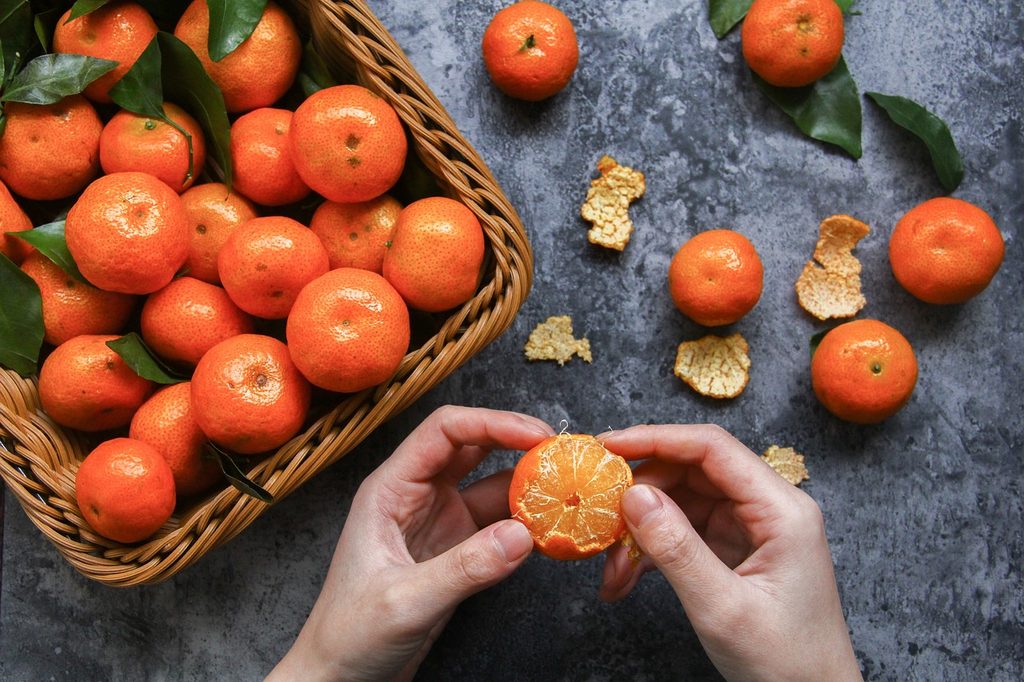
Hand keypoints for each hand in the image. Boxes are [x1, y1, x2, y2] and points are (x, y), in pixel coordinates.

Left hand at [268, 405, 552, 681]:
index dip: (493, 423)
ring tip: (566, 491)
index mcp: (390, 489)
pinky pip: (497, 524)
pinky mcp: (456, 551)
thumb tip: (523, 534)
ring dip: (527, 486)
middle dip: (518, 444)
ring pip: (491, 485)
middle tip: (562, 454)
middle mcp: (416, 496)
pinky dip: (525, 522)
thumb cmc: (349, 636)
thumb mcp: (405, 602)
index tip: (537, 435)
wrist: (338, 679)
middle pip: (473, 448)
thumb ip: (464, 569)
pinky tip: (550, 528)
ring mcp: (438, 522)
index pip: (444, 432)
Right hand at [598, 425, 861, 680]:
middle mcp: (768, 508)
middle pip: (690, 472)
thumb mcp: (723, 608)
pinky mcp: (734, 549)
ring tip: (612, 570)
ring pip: (680, 503)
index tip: (607, 447)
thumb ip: (676, 549)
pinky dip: (651, 552)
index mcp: (782, 509)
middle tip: (599, 520)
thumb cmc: (786, 663)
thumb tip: (633, 495)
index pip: (712, 449)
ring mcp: (750, 528)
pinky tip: (626, 579)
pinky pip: (682, 532)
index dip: (656, 438)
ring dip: (640, 531)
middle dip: (641, 496)